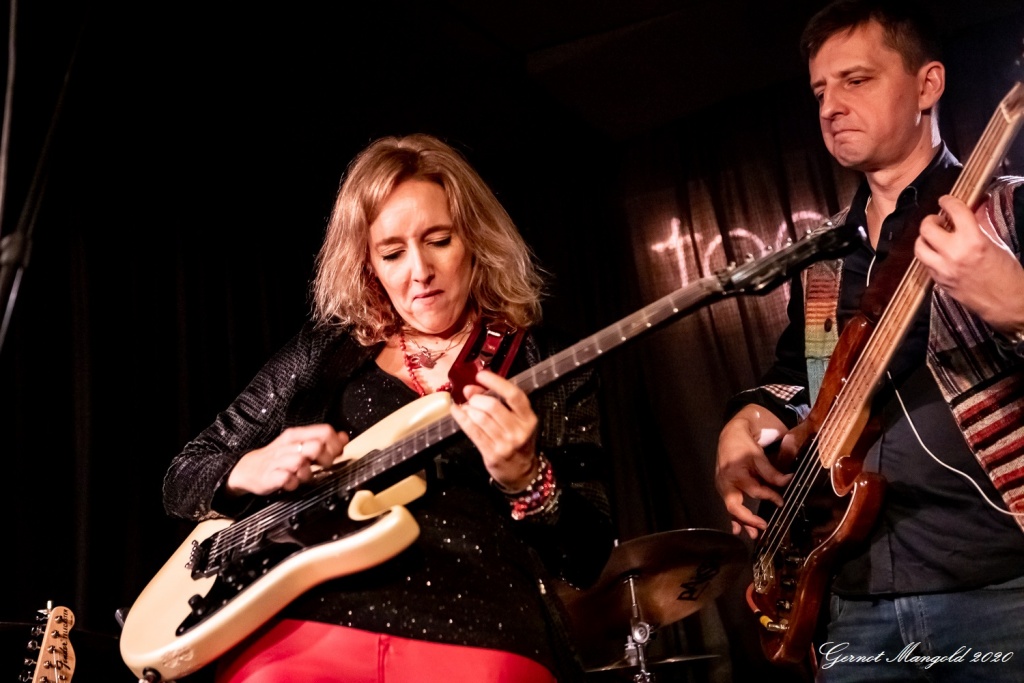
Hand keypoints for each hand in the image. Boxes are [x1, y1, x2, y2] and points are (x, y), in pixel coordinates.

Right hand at [226, 424, 348, 495]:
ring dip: (308, 472)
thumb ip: (322, 441)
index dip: (336, 444)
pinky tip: (292, 482)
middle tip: (322, 466)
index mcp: (297, 435)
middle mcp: (288, 445)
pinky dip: (293, 483)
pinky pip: (287, 478)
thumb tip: (344, 437)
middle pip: (317, 446)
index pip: (325, 431)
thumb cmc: (278, 458)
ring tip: (305, 475)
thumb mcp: (300, 445)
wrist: (249, 469)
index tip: (337, 453)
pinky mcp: (271, 476)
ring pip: (301, 462)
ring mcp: (279, 461)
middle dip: (326, 458)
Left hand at [450, 370, 538, 489]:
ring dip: (468, 408)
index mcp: (528, 419)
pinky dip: (461, 418)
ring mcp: (505, 444)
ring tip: (466, 407)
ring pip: (480, 418)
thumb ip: (499, 402)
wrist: (521, 473)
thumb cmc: (518, 441)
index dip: (496, 382)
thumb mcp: (516, 421)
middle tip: (470, 396)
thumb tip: (471, 388)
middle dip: (477, 398)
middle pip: (493, 406)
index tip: (481, 375)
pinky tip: (456, 411)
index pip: (514, 395)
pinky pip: (472, 431)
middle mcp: (519, 431)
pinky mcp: (491, 454)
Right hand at [715, 406, 791, 538]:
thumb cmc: (744, 445)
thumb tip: (788, 481)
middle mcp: (725, 483)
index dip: (770, 496)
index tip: (782, 502)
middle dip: (748, 519)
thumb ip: (772, 472)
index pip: (755, 491)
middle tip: (763, 527)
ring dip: (741, 522)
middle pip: (734, 506)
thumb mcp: (759, 456)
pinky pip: (728, 505)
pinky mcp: (722, 489)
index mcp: (735, 473)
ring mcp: (721, 487)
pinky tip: (738, 528)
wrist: (729, 436)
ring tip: (753, 534)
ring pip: (730, 509)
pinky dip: (734, 517)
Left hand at [916, 195, 1023, 331]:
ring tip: (934, 236)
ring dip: (924, 238)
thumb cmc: (1008, 273)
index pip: (954, 211)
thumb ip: (980, 225)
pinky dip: (929, 255)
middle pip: (927, 228)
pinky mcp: (939, 282)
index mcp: (973, 241)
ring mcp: (943, 269)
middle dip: (931, 220)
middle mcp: (954, 254)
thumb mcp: (997, 243)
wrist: (1006, 303)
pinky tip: (938, 253)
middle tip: (938, 220)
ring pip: (919, 247)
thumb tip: (974, 208)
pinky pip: (925, 263)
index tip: (945, 200)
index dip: (948, 202)